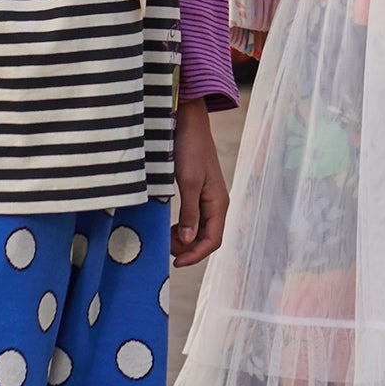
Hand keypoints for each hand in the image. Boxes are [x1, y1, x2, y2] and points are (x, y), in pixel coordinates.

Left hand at [172, 99, 227, 267]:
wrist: (189, 123)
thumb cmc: (190, 150)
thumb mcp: (188, 182)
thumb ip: (190, 213)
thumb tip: (188, 241)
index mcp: (218, 203)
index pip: (212, 240)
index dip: (195, 255)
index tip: (175, 263)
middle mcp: (216, 203)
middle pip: (207, 237)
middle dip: (188, 248)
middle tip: (166, 248)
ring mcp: (208, 198)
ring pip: (200, 229)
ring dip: (185, 239)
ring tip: (166, 237)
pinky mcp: (198, 191)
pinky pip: (195, 218)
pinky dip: (183, 227)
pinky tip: (171, 226)